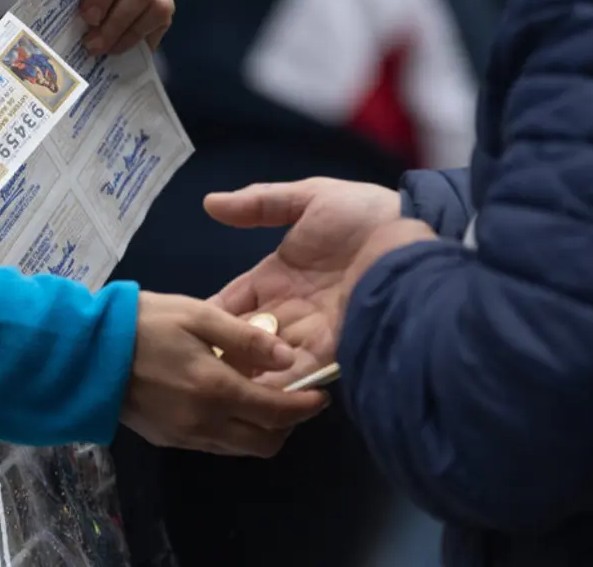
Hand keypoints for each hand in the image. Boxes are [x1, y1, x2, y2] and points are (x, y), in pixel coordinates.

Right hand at [122, 292, 327, 456]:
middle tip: (293, 398)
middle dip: (287, 425)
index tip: (321, 395)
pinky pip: (215, 445)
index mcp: (217, 391)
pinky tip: (226, 401)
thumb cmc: (143, 323)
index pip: (277, 412)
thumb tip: (289, 358)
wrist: (84, 353)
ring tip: (261, 397)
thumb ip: (245, 339)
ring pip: (240, 448)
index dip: (306, 406)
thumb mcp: (197, 314)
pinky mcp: (167, 440)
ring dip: (260, 430)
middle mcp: (205, 424)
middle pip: (264, 443)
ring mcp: (185, 437)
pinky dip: (233, 430)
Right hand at [205, 179, 401, 385]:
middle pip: (247, 339)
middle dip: (223, 355)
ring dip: (247, 373)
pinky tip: (254, 394)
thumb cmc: (365, 213)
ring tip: (215, 390)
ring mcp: (313, 332)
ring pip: (269, 361)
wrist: (413, 233)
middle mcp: (292, 310)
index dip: (210, 318)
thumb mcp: (309, 198)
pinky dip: (279, 384)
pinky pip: (300, 371)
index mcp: (278, 277)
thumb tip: (210, 203)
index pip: (233, 303)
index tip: (179, 332)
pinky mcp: (336, 348)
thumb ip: (260, 203)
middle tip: (191, 370)